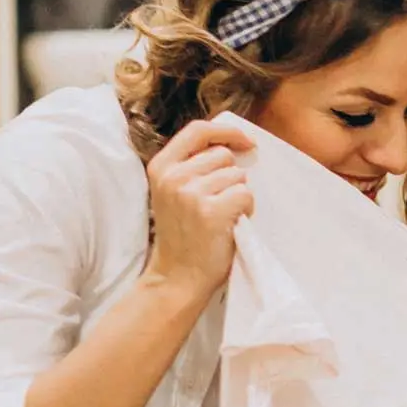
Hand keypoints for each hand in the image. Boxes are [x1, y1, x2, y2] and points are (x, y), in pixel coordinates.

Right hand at [142, 120, 256, 303]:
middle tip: (219, 203)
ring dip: (238, 195)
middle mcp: (173, 176)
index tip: (245, 141)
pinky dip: (246, 210)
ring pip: (238, 176)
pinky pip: (245, 195)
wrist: (178, 276)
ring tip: (221, 217)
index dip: (226, 132)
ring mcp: (191, 193)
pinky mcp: (211, 211)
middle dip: (230, 177)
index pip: (198, 130)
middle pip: (223, 155)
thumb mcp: (173, 192)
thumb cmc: (183, 235)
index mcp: (161, 166)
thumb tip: (230, 144)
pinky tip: (230, 225)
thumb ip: (191, 166)